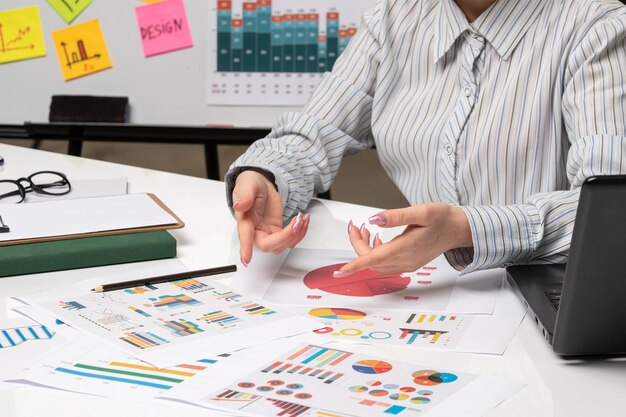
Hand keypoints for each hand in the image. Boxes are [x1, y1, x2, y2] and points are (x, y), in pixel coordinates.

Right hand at [232, 170, 309, 265]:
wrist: (261, 185)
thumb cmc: (251, 186)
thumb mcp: (247, 185)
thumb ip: (245, 195)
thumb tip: (240, 205)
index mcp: (245, 221)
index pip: (245, 236)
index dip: (245, 248)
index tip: (246, 260)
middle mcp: (256, 231)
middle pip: (269, 245)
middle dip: (286, 236)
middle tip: (297, 222)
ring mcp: (268, 233)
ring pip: (282, 245)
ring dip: (296, 234)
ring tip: (303, 218)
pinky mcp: (278, 231)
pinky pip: (290, 239)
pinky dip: (300, 232)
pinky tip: (304, 220)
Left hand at [335, 203, 471, 275]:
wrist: (458, 229)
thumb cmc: (442, 219)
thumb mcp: (421, 211)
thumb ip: (396, 216)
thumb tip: (374, 220)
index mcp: (405, 248)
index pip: (374, 259)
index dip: (355, 265)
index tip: (340, 271)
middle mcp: (404, 260)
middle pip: (371, 260)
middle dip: (358, 245)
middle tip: (355, 226)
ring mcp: (406, 264)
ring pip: (377, 263)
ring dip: (366, 249)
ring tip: (365, 230)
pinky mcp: (408, 263)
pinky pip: (385, 264)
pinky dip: (375, 253)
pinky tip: (377, 239)